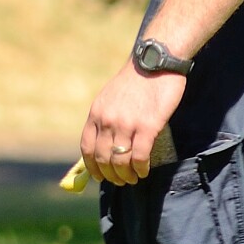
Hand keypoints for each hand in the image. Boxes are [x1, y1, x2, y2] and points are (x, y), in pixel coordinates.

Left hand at [79, 63, 187, 185]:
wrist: (156, 62)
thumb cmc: (136, 81)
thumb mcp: (110, 98)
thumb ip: (105, 119)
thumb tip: (102, 144)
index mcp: (96, 114)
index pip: (87, 149)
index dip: (92, 167)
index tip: (99, 177)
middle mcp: (108, 121)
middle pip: (103, 158)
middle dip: (111, 175)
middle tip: (120, 181)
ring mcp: (127, 124)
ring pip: (120, 160)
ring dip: (126, 175)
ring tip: (133, 179)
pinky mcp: (148, 126)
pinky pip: (140, 156)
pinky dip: (140, 168)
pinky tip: (143, 171)